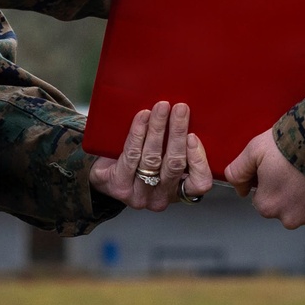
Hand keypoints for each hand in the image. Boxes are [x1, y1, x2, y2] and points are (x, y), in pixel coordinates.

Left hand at [88, 100, 212, 209]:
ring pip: (152, 158)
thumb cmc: (139, 162)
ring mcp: (139, 194)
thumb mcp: (164, 157)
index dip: (199, 161)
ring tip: (161, 108)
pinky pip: (132, 155)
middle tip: (180, 109)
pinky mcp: (120, 186)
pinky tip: (142, 117)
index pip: (199, 183)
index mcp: (179, 190)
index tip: (193, 136)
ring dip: (158, 128)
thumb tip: (187, 114)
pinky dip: (138, 133)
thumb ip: (177, 144)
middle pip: (174, 164)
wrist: (105, 174)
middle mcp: (161, 197)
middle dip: (178, 132)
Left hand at [225, 129, 304, 228]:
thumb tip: (238, 188)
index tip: (281, 168)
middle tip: (299, 169)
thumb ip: (238, 171)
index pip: (263, 199)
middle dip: (290, 193)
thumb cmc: (291, 145)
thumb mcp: (255, 149)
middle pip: (285, 208)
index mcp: (267, 205)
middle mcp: (289, 219)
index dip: (270, 182)